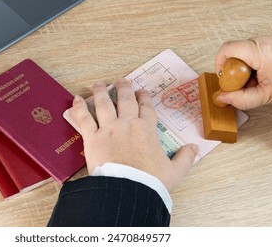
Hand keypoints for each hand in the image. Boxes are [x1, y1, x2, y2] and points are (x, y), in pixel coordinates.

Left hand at [69, 79, 197, 191]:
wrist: (128, 190)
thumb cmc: (150, 182)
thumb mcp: (174, 172)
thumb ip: (185, 158)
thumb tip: (195, 148)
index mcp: (147, 130)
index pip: (146, 108)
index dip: (145, 98)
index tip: (143, 92)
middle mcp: (127, 124)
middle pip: (126, 100)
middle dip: (124, 88)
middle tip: (122, 81)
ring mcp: (109, 129)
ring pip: (104, 104)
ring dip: (101, 92)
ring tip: (99, 84)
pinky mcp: (92, 138)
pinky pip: (84, 118)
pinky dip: (79, 107)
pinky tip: (76, 98)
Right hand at [215, 35, 271, 108]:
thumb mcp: (266, 95)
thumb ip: (240, 99)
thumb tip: (222, 98)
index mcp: (259, 50)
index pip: (226, 49)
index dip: (219, 65)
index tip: (223, 80)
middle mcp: (262, 41)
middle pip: (232, 53)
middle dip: (232, 72)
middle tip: (241, 86)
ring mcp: (267, 42)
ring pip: (241, 55)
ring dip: (242, 71)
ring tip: (255, 83)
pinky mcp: (271, 46)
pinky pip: (251, 54)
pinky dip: (251, 68)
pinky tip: (261, 78)